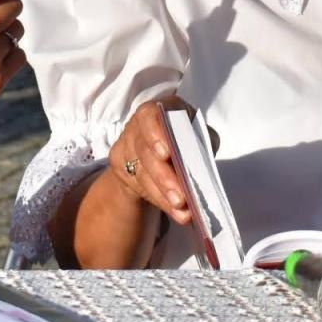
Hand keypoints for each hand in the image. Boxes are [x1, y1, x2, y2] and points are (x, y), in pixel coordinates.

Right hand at [105, 94, 204, 227]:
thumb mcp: (198, 135)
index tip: (166, 154)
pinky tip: (175, 212)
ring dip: (163, 193)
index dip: (156, 133)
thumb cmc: (186, 140)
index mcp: (160, 109)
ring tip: (182, 209)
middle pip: (146, 150)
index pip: (151, 116)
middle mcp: (138, 123)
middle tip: (181, 197)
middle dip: (164, 176)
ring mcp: (126, 142)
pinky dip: (159, 200)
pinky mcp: (119, 163)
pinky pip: (138, 185)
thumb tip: (201, 162)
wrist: (161, 154)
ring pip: (141, 171)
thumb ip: (201, 141)